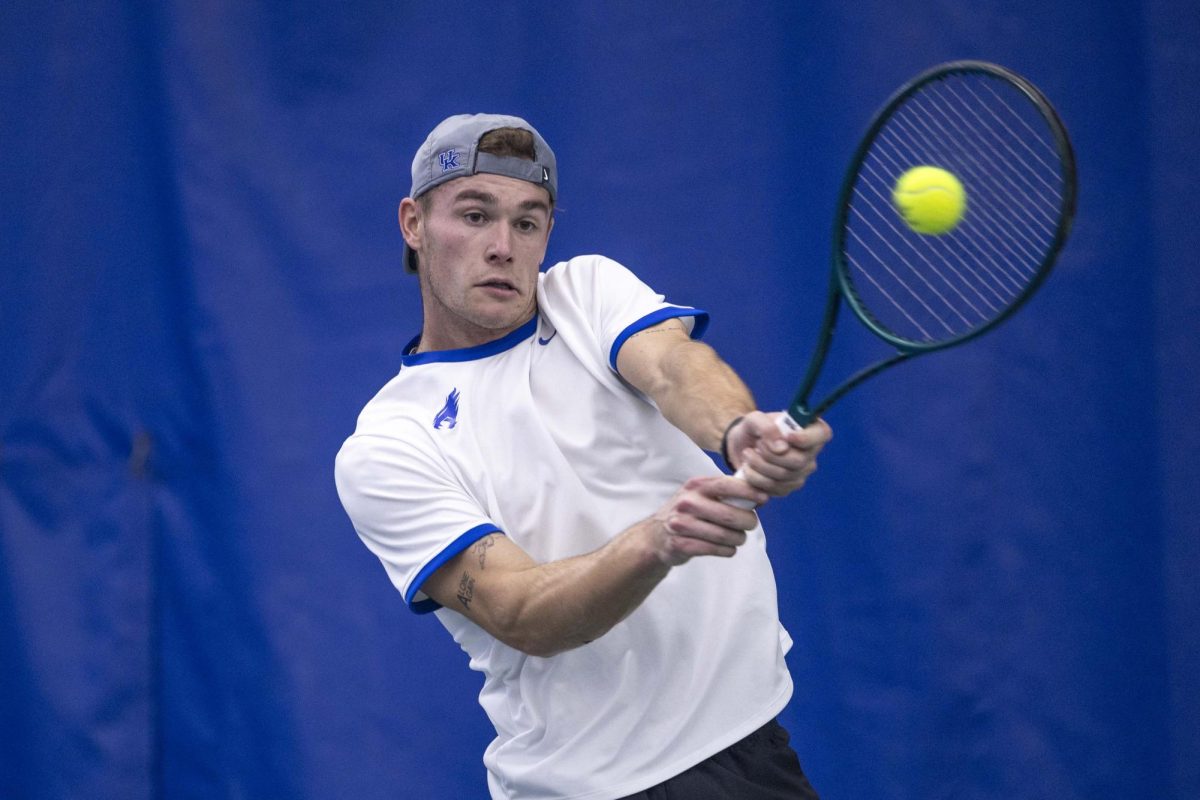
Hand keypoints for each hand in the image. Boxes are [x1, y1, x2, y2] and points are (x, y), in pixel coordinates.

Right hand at [647, 476, 767, 565]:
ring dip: (738, 539)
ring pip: (725, 535)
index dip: (748, 492)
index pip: (726, 485)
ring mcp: (682, 524)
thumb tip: (760, 497)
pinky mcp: (680, 544)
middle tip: (749, 525)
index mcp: (695, 486)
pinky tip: (727, 548)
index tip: (764, 498)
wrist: (655, 536)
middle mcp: (687, 502)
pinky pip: (715, 549)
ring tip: (738, 538)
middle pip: (730, 515)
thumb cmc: (687, 513)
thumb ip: (726, 493)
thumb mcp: (700, 495)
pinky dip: (727, 550)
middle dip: (748, 522)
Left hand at [725, 412, 832, 496]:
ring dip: (759, 466)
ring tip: (748, 454)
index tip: (788, 436)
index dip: (807, 438)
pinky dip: (755, 479)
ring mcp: (801, 473)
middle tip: (756, 445)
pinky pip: (773, 488)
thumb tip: (782, 448)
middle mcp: (810, 453)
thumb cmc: (753, 429)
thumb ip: (767, 427)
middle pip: (798, 461)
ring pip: (783, 477)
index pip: (822, 434)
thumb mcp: (754, 419)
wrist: (742, 446)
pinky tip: (748, 469)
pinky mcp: (787, 488)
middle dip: (771, 454)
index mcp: (810, 429)